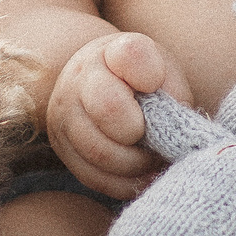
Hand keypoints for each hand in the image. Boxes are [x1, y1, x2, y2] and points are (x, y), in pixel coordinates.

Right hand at [47, 32, 193, 198]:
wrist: (98, 84)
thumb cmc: (142, 81)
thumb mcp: (164, 72)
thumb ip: (172, 92)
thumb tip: (171, 131)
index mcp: (111, 53)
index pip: (131, 56)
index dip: (151, 75)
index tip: (156, 85)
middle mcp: (79, 80)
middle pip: (109, 109)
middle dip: (141, 132)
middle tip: (155, 136)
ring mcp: (64, 116)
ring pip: (100, 152)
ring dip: (136, 164)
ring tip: (151, 157)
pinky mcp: (63, 149)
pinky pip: (94, 177)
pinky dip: (125, 183)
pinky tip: (140, 173)